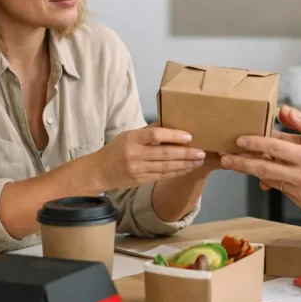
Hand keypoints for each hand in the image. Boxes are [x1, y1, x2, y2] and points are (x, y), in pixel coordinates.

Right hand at [90, 125, 205, 189]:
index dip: (173, 135)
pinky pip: (162, 176)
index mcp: (131, 139)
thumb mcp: (128, 135)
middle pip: (164, 153)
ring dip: (185, 164)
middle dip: (185, 153)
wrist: (99, 171)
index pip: (155, 135)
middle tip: (201, 152)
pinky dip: (176, 172)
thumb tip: (170, 120)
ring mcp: (138, 170)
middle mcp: (134, 155)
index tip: (189, 136)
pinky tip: (187, 169)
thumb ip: (149, 130)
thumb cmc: (116, 149)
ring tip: (198, 160)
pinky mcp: (141, 181)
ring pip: (166, 166)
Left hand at [221, 106, 300, 224]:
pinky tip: (268, 176)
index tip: (239, 140)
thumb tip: (285, 111)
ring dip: (255, 172)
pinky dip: (274, 182)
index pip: (274, 148)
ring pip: (271, 181)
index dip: (254, 143)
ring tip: (240, 165)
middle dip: (242, 163)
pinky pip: (284, 191)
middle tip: (225, 158)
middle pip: (264, 168)